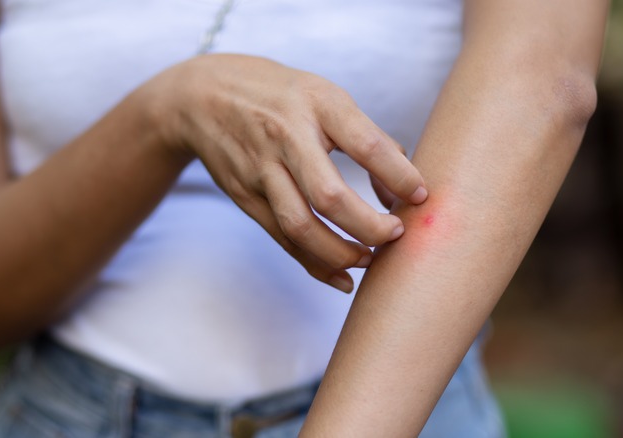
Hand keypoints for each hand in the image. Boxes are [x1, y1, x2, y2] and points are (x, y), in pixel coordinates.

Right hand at [148, 54, 426, 291]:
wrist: (201, 97)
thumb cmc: (277, 94)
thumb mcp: (323, 94)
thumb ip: (364, 134)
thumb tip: (404, 185)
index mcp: (316, 105)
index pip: (365, 145)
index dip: (399, 175)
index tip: (421, 196)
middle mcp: (286, 138)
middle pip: (329, 197)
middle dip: (369, 227)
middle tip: (396, 235)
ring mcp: (261, 171)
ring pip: (301, 227)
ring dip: (341, 254)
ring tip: (371, 259)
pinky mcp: (247, 198)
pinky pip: (283, 239)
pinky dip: (315, 265)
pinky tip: (342, 278)